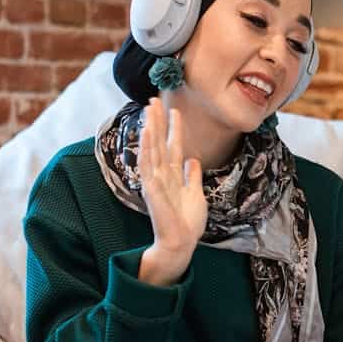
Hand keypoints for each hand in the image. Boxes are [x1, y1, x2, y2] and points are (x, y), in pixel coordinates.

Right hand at [138, 98, 207, 285]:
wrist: (182, 242)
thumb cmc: (188, 222)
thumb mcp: (196, 193)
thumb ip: (192, 176)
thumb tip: (192, 159)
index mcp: (174, 175)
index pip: (173, 146)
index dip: (173, 128)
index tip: (173, 110)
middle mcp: (162, 174)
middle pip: (159, 142)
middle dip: (157, 121)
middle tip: (154, 99)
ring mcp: (155, 180)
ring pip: (151, 148)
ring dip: (150, 128)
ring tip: (149, 108)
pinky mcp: (151, 188)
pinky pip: (147, 164)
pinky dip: (147, 147)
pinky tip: (147, 132)